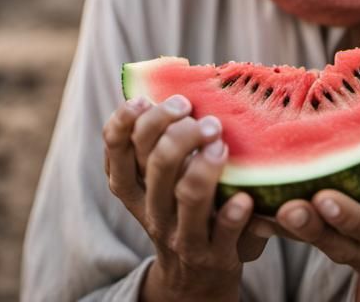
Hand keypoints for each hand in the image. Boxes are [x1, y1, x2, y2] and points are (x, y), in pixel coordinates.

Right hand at [103, 94, 268, 301]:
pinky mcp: (215, 255)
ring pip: (186, 195)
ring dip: (205, 164)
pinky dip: (232, 213)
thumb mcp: (159, 181)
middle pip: (155, 162)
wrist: (195, 279)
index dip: (125, 119)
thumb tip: (183, 79)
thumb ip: (160, 140)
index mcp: (133, 186)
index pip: (115, 148)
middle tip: (203, 118)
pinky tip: (244, 197)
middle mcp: (152, 209)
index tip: (145, 99)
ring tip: (221, 142)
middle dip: (179, 130)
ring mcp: (182, 234)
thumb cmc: (182, 208)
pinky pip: (223, 232)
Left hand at [249, 149, 359, 301]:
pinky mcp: (322, 240)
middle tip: (285, 206)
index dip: (347, 216)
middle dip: (306, 224)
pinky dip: (267, 221)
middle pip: (331, 239)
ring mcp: (340, 247)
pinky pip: (292, 234)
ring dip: (280, 224)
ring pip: (307, 238)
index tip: (325, 198)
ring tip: (252, 204)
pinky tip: (240, 203)